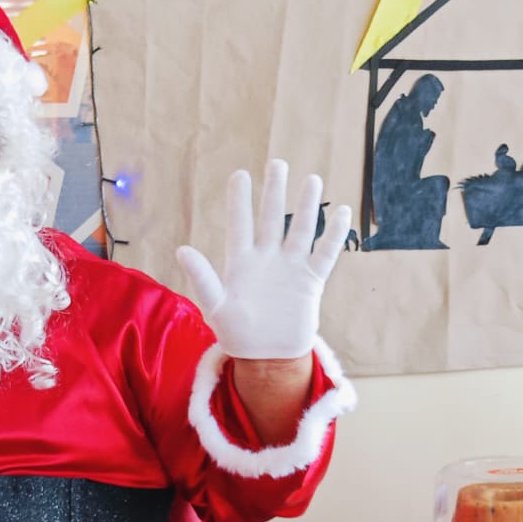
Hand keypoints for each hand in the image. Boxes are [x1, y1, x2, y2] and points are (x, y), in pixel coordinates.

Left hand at [176, 158, 349, 360]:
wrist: (267, 357)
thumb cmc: (236, 334)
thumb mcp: (215, 306)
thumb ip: (202, 278)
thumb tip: (182, 249)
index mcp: (241, 262)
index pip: (240, 224)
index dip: (240, 200)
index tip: (241, 175)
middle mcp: (267, 259)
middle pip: (272, 218)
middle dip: (276, 191)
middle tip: (278, 164)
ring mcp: (290, 267)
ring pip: (300, 230)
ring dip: (306, 206)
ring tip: (312, 180)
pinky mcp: (310, 281)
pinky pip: (324, 254)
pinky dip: (333, 235)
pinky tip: (340, 213)